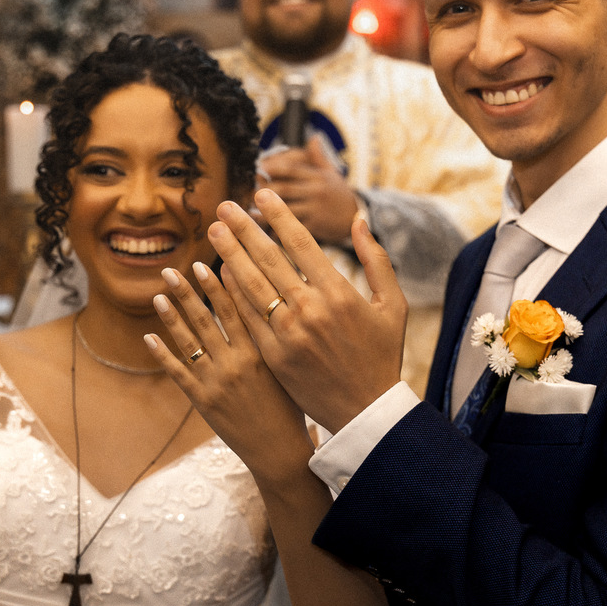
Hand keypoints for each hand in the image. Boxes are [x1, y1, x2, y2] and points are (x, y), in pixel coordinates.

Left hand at [145, 263, 312, 480]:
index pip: (235, 309)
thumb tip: (262, 305)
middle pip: (207, 319)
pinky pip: (178, 373)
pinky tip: (149, 338)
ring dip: (171, 316)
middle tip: (172, 270)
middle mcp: (235, 363)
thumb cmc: (291, 406)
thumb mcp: (286, 367)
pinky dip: (163, 354)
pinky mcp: (203, 401)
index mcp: (259, 351)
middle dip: (187, 292)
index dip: (218, 285)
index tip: (206, 263)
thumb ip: (272, 337)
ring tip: (158, 295)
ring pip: (189, 342)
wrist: (280, 450)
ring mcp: (216, 382)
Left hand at [207, 189, 406, 432]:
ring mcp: (288, 334)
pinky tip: (219, 275)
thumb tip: (358, 220)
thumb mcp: (392, 305)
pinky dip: (231, 294)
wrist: (366, 410)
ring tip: (215, 232)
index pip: (301, 242)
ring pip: (251, 285)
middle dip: (243, 229)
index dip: (278, 215)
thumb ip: (377, 259)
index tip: (261, 194)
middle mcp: (310, 309)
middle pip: (268, 258)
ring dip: (229, 255)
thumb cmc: (382, 355)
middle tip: (224, 207)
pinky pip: (246, 318)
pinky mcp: (273, 356)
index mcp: (339, 293)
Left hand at [258, 136, 358, 244]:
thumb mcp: (332, 173)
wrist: (358, 217)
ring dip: (266, 213)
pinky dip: (278, 231)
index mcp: (317, 176)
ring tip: (249, 214)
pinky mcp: (315, 226)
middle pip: (284, 189)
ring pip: (286, 210)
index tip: (256, 169)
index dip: (271, 168)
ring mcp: (315, 209)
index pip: (291, 169)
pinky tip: (265, 231)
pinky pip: (293, 228)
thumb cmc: (340, 194)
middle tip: (246, 193)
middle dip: (263, 191)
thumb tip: (313, 137)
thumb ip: (318, 157)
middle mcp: (316, 191)